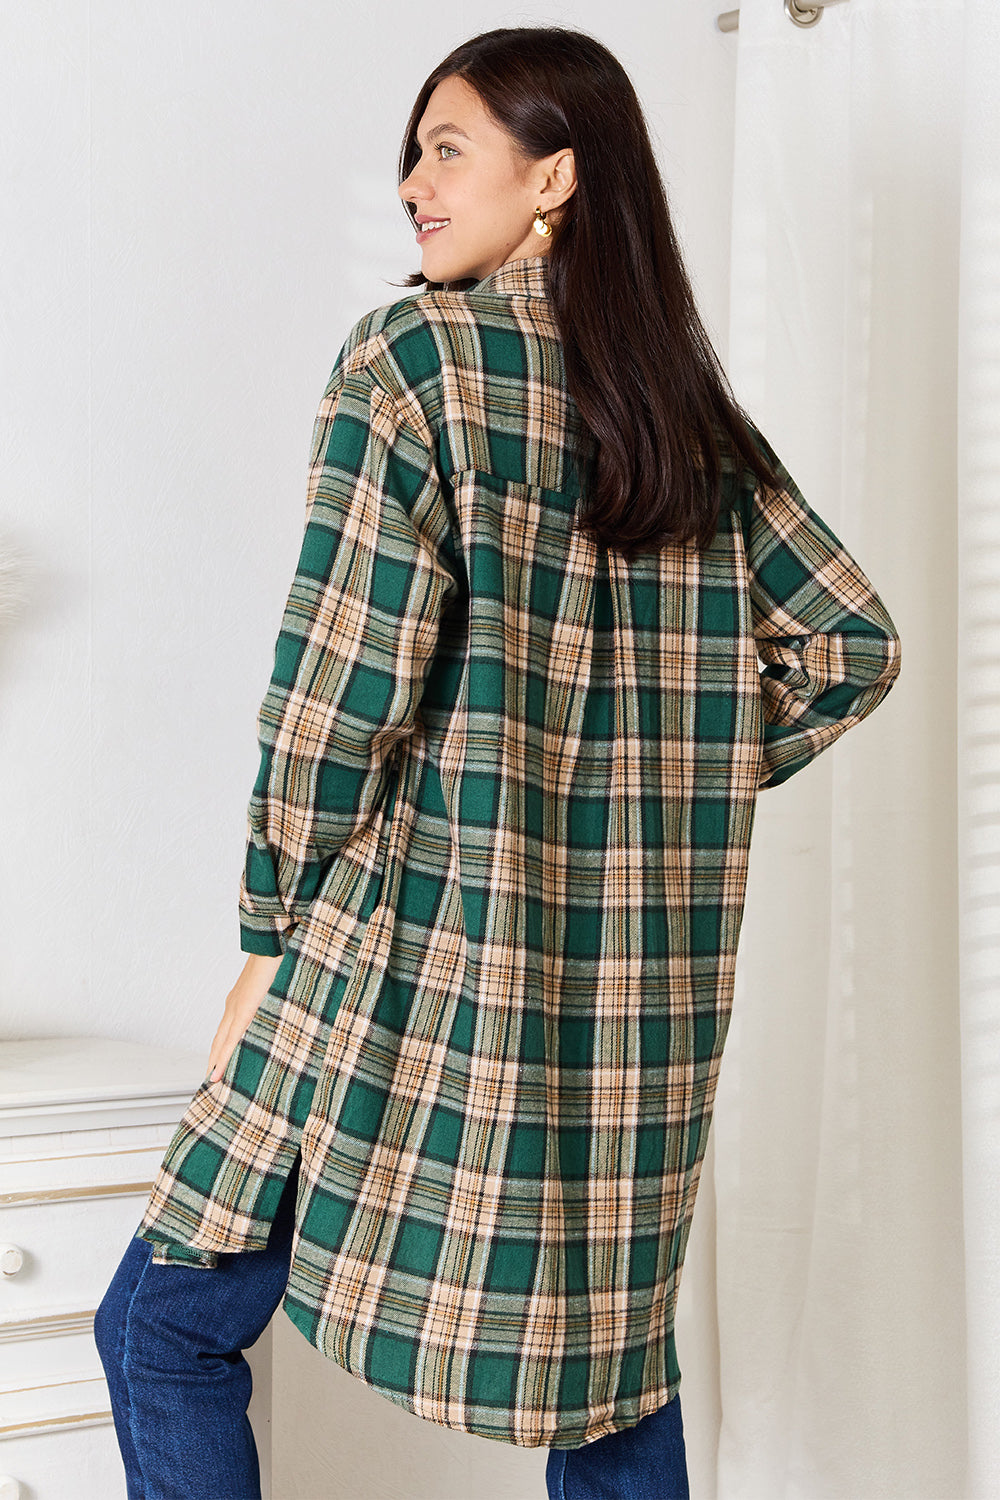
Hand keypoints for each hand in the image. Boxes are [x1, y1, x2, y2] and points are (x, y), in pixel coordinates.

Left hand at [207, 952, 283, 1082]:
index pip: (226, 1030)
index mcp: (240, 1000)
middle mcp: (233, 1006)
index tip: (219, 1064)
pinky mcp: (243, 1010)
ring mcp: (236, 1008)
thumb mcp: (275, 986)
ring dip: (216, 1063)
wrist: (274, 943)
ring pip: (221, 1043)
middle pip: (219, 1040)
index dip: (221, 1048)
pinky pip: (231, 1040)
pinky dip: (224, 1058)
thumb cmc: (278, 960)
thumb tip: (281, 1009)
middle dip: (215, 1061)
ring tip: (213, 1082)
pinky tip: (218, 1072)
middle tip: (212, 1081)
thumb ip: (274, 999)